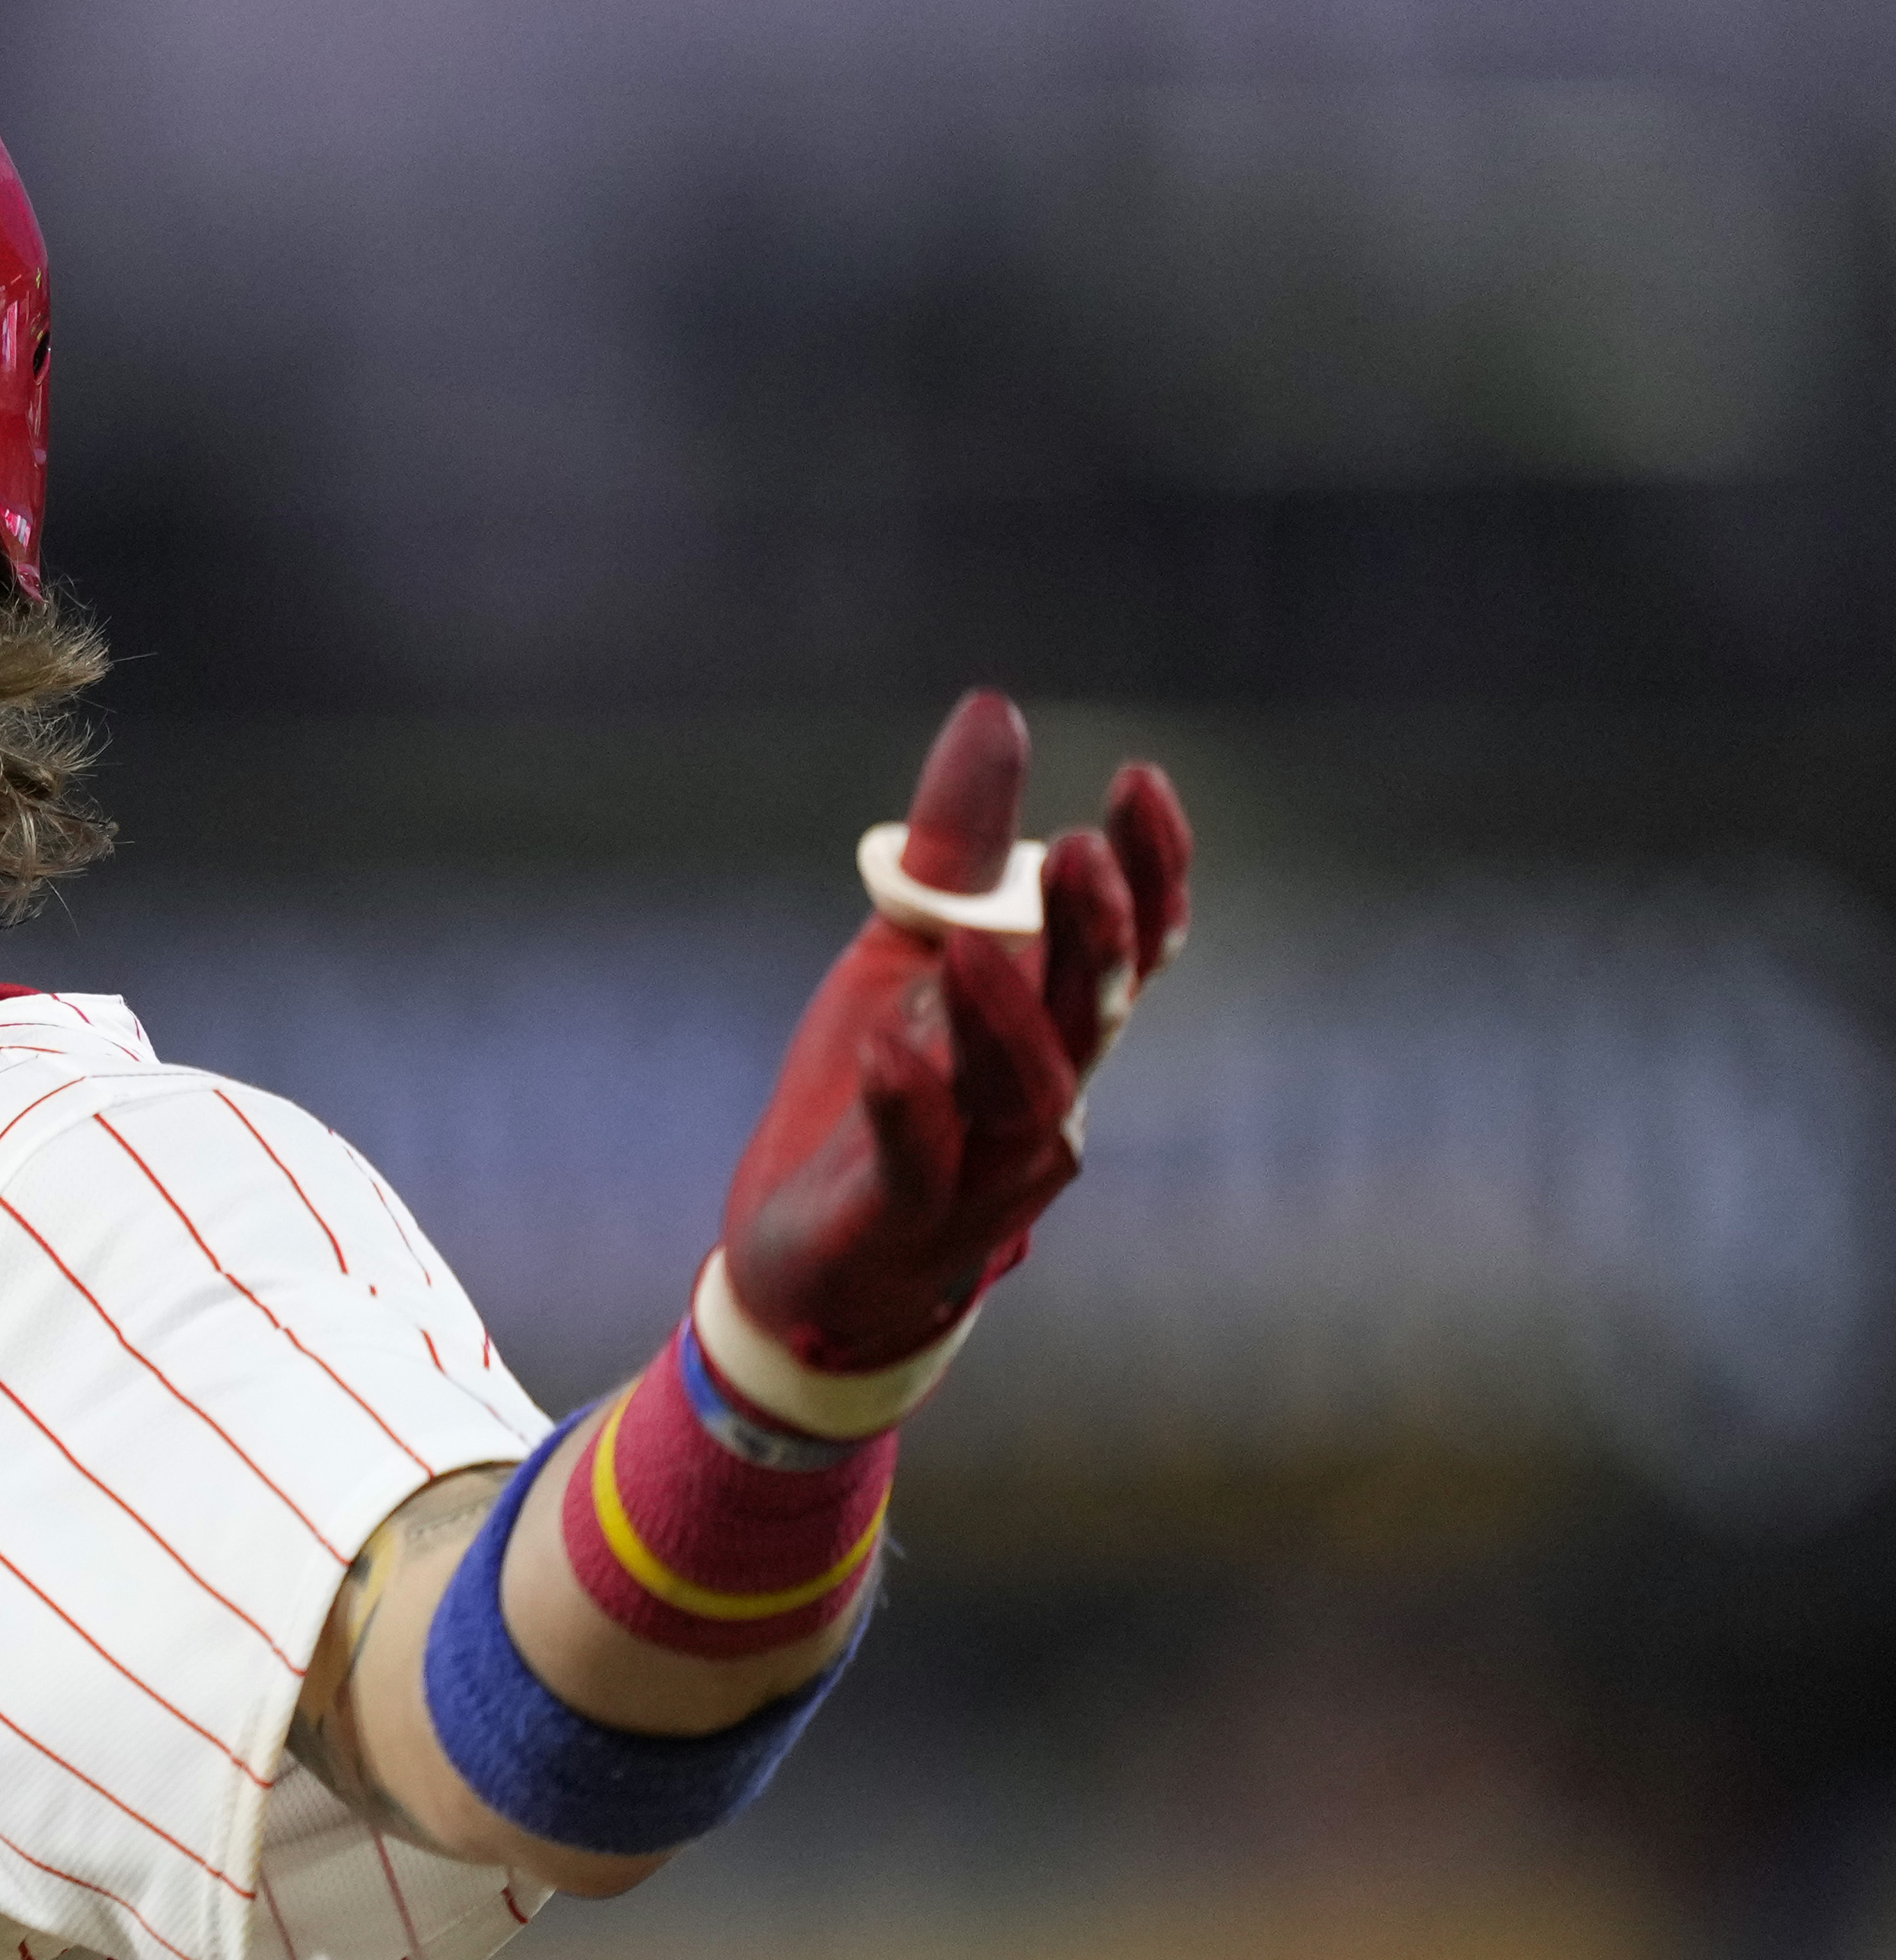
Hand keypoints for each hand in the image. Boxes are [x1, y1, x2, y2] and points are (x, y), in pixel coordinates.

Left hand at [718, 690, 1192, 1386]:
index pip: (1136, 946)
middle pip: (1097, 1009)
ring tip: (966, 953)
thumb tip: (996, 707)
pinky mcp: (905, 1218)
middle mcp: (1044, 1094)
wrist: (806, 1253)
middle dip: (1098, 934)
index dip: (1152, 871)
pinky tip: (889, 1051)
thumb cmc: (879, 1092)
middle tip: (1082, 852)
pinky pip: (923, 1164)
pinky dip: (911, 1108)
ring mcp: (985, 1166)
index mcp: (1054, 1023)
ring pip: (1026, 1092)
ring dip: (1005, 1019)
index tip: (1139, 781)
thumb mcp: (906, 948)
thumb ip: (954, 843)